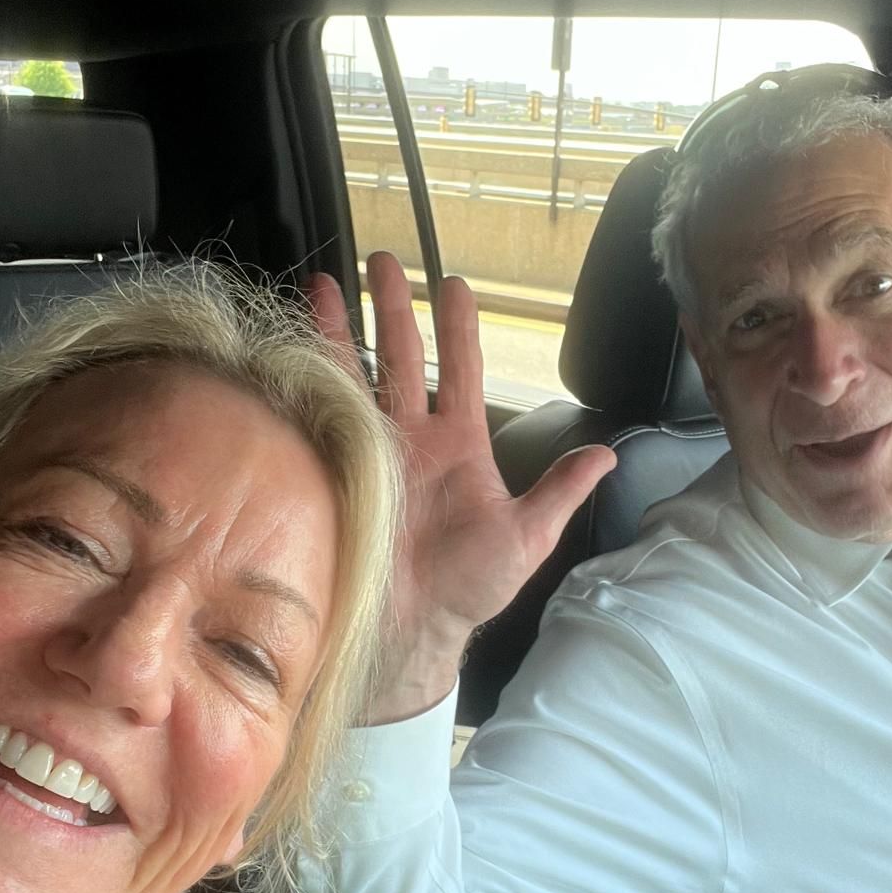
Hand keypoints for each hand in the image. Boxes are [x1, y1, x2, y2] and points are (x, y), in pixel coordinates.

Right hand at [310, 254, 614, 719]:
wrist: (412, 633)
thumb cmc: (470, 590)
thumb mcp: (527, 537)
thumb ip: (561, 491)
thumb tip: (608, 455)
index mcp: (457, 445)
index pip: (460, 370)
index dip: (458, 328)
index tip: (454, 284)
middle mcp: (409, 440)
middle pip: (397, 357)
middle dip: (389, 307)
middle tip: (380, 259)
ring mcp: (367, 453)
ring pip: (349, 376)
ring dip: (335, 329)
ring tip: (322, 283)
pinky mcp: (331, 474)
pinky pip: (313, 419)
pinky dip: (299, 381)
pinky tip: (283, 345)